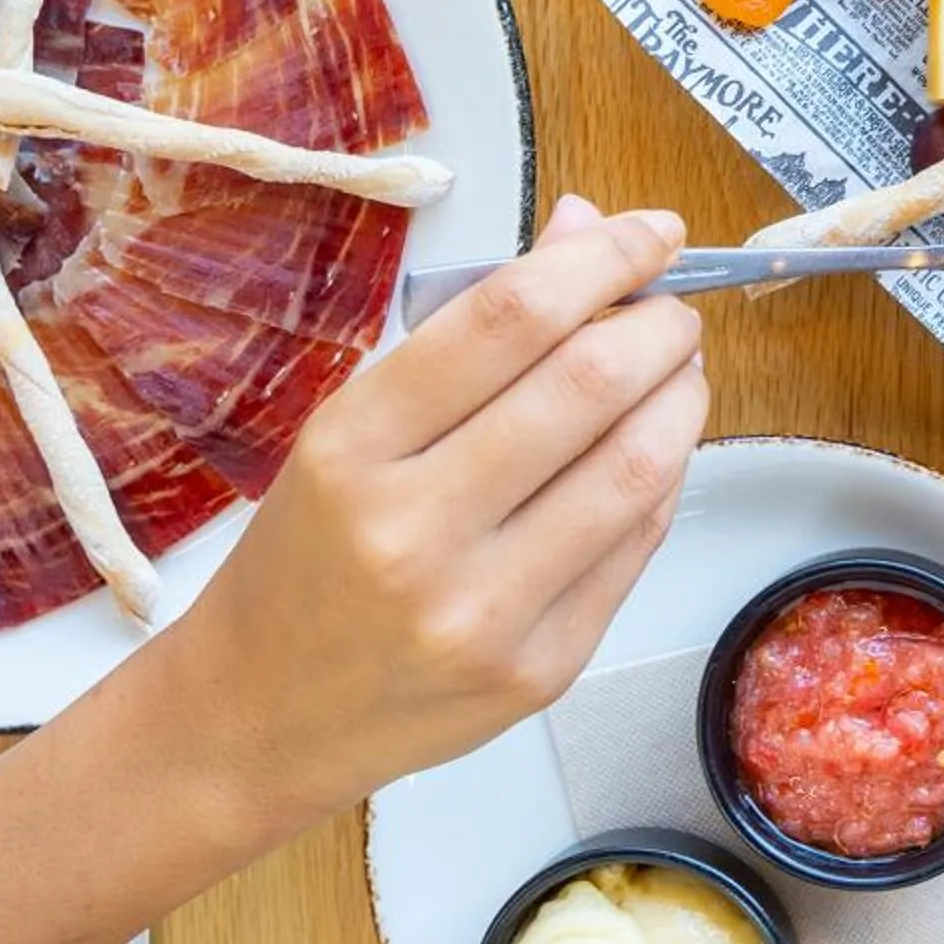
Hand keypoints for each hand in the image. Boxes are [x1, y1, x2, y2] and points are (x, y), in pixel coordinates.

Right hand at [148, 194, 707, 825]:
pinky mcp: (541, 669)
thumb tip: (588, 228)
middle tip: (671, 309)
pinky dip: (664, 479)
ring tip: (678, 371)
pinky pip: (637, 547)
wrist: (262, 714)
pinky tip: (654, 450)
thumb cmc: (308, 556)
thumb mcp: (352, 428)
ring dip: (681, 398)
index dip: (606, 258)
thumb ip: (474, 330)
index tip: (653, 233)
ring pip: (635, 468)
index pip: (510, 318)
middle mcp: (415, 530)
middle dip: (659, 325)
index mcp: (353, 447)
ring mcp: (484, 610)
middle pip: (588, 385)